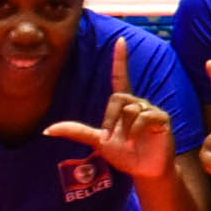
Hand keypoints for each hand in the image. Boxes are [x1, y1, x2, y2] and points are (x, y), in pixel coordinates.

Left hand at [43, 36, 175, 179]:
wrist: (145, 170)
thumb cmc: (124, 155)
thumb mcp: (97, 142)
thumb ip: (76, 132)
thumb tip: (48, 129)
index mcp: (123, 105)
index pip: (121, 76)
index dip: (120, 59)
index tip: (121, 40)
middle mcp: (138, 103)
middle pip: (118, 97)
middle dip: (110, 118)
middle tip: (109, 137)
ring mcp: (152, 110)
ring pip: (130, 109)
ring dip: (123, 129)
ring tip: (125, 144)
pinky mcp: (162, 119)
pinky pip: (145, 116)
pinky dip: (135, 131)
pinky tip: (133, 143)